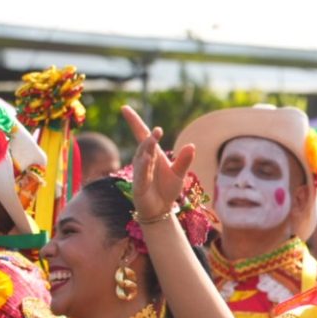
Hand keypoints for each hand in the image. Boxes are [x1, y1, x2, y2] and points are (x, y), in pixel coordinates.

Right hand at [120, 106, 195, 220]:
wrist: (161, 210)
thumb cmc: (167, 189)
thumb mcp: (179, 174)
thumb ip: (184, 160)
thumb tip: (192, 146)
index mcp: (153, 155)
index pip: (142, 135)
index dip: (134, 122)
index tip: (124, 108)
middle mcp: (144, 161)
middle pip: (143, 144)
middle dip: (146, 136)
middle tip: (157, 130)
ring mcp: (140, 173)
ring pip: (142, 158)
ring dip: (147, 148)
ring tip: (152, 139)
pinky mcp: (139, 186)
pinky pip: (141, 175)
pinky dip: (144, 167)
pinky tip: (146, 159)